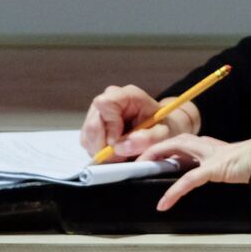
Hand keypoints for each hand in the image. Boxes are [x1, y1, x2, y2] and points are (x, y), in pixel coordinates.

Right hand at [79, 83, 200, 159]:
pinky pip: (87, 142)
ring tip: (122, 154)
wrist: (160, 131)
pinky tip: (115, 153)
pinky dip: (99, 152)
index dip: (109, 126)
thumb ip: (147, 139)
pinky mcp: (93, 126)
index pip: (105, 103)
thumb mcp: (163, 135)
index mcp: (128, 95)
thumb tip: (120, 146)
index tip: (119, 142)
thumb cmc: (162, 129)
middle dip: (104, 145)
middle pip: (92, 124)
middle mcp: (110, 99)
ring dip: (101, 151)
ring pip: (88, 136)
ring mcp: (98, 112)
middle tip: (121, 156)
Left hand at [138, 129, 250, 210]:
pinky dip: (174, 192)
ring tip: (141, 166)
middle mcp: (210, 146)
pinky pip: (189, 180)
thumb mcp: (238, 163)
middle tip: (140, 157)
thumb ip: (227, 166)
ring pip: (177, 148)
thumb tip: (227, 172)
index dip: (169, 147)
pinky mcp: (215, 167)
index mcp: (215, 146)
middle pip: (177, 139)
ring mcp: (211, 155)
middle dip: (156, 146)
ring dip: (157, 155)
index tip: (157, 155)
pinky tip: (164, 203)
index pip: (186, 142)